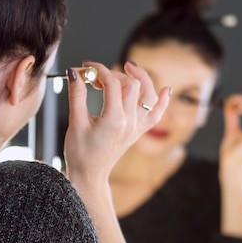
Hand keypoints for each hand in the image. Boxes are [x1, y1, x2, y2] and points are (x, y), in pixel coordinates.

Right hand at [64, 61, 169, 183]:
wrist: (89, 175)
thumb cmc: (81, 154)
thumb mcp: (75, 122)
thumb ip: (76, 95)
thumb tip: (75, 73)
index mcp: (114, 120)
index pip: (112, 83)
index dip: (98, 70)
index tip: (86, 67)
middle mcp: (129, 122)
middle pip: (131, 85)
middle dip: (113, 74)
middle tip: (94, 76)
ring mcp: (136, 127)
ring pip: (148, 95)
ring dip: (141, 78)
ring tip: (130, 67)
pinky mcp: (137, 132)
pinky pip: (156, 114)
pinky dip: (162, 101)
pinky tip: (166, 89)